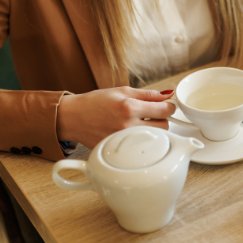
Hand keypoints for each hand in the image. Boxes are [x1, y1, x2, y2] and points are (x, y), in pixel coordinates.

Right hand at [56, 87, 175, 148]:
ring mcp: (123, 141)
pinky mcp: (118, 151)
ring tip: (141, 124)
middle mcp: (127, 126)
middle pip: (164, 126)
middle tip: (152, 114)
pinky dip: (140, 140)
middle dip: (162, 119)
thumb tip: (168, 94)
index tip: (167, 106)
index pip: (165, 110)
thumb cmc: (95, 102)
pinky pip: (139, 147)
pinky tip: (131, 133)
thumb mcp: (122, 91)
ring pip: (154, 139)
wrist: (73, 117)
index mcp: (129, 107)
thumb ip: (148, 94)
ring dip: (153, 130)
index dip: (169, 106)